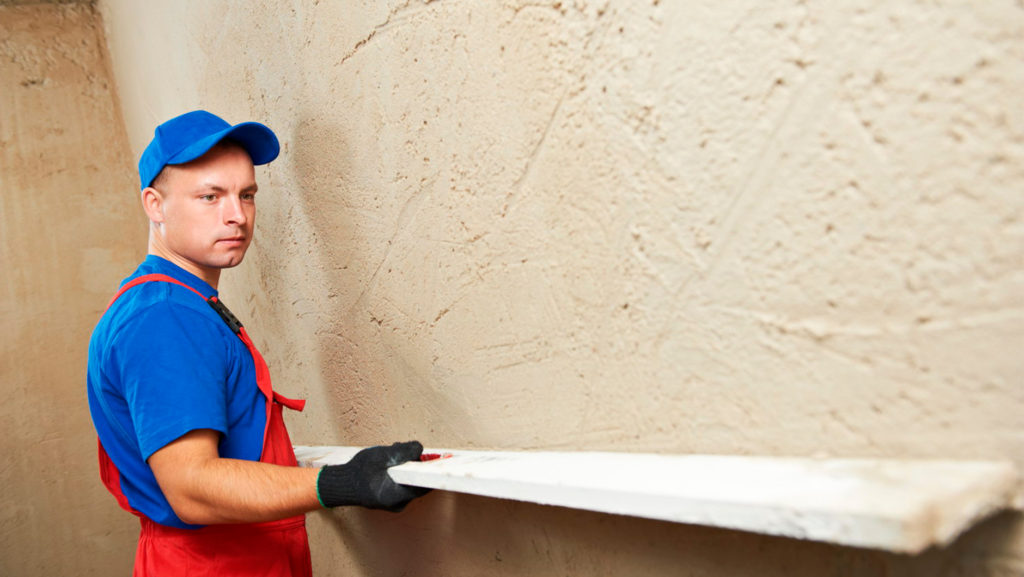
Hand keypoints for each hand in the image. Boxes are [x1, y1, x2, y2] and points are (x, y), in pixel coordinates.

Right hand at [317, 441, 431, 511]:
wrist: (343, 483)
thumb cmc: (358, 471)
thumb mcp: (380, 455)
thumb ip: (402, 452)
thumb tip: (420, 449)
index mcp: (395, 495)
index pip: (424, 483)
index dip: (432, 468)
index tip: (439, 457)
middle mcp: (399, 503)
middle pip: (418, 481)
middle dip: (414, 463)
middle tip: (403, 449)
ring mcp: (396, 502)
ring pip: (411, 481)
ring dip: (407, 465)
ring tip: (392, 453)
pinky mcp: (393, 498)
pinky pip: (404, 483)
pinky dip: (401, 471)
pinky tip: (390, 462)